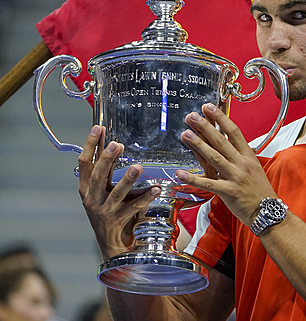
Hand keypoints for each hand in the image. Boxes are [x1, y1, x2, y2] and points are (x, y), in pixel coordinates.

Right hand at [77, 125, 160, 259]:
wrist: (112, 244)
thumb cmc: (110, 211)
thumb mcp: (104, 190)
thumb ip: (108, 170)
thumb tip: (114, 143)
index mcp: (86, 188)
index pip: (84, 163)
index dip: (90, 145)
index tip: (98, 127)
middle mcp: (92, 199)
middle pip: (98, 176)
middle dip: (107, 159)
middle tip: (118, 144)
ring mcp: (104, 211)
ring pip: (116, 193)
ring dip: (127, 179)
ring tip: (138, 167)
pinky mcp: (117, 221)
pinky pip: (133, 207)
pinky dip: (145, 197)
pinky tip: (156, 189)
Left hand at [177, 103, 276, 225]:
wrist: (268, 211)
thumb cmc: (260, 191)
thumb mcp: (254, 168)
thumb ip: (241, 156)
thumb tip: (230, 143)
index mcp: (248, 156)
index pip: (234, 132)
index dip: (221, 118)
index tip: (209, 108)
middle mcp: (242, 164)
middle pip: (221, 141)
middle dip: (205, 127)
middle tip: (192, 116)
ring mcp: (235, 177)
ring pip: (214, 157)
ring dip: (198, 145)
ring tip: (185, 134)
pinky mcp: (228, 191)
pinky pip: (208, 183)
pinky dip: (193, 178)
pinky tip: (180, 173)